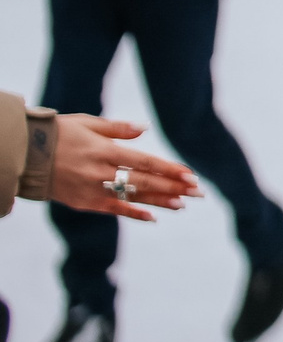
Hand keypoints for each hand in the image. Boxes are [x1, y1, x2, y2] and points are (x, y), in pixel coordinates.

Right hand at [49, 116, 200, 221]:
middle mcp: (100, 172)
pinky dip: (132, 213)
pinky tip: (152, 217)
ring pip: (131, 197)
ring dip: (159, 201)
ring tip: (183, 204)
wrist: (25, 155)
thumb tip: (143, 130)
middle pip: (144, 182)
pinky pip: (112, 209)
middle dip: (173, 187)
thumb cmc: (58, 134)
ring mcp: (92, 189)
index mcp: (105, 150)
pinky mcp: (83, 202)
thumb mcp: (88, 124)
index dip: (169, 170)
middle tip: (198, 192)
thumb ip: (117, 129)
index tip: (190, 175)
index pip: (145, 162)